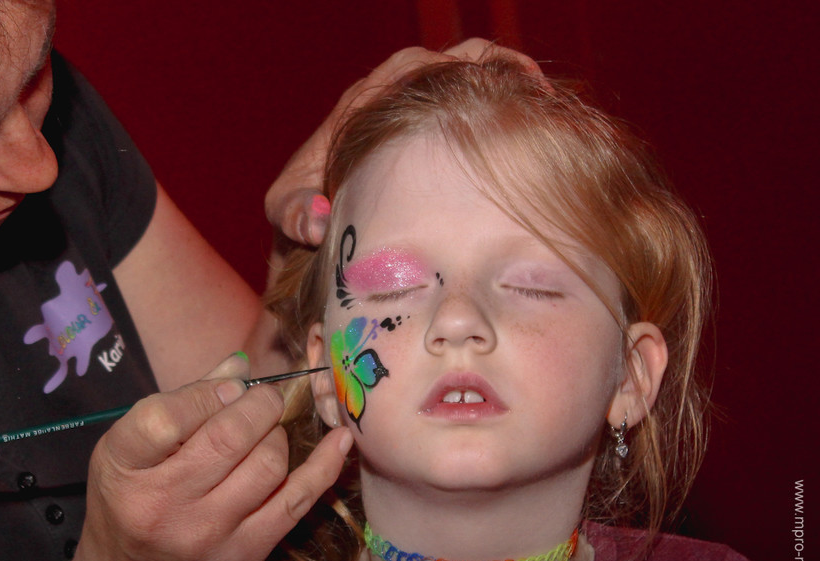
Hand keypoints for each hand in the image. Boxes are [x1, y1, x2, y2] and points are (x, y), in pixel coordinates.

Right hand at [11, 353, 351, 560]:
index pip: (165, 417)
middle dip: (259, 404)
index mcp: (124, 469)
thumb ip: (181, 403)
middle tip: (264, 398)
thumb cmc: (130, 504)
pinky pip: (298, 501)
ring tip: (265, 432)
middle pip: (228, 436)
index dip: (208, 393)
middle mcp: (162, 505)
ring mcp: (207, 534)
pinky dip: (324, 466)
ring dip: (276, 435)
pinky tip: (339, 441)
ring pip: (268, 463)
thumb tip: (241, 365)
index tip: (228, 388)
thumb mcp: (129, 450)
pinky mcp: (245, 554)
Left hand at [265, 38, 541, 245]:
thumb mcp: (288, 214)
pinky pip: (475, 104)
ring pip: (474, 76)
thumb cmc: (298, 212)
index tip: (506, 88)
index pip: (420, 66)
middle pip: (460, 60)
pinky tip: (533, 139)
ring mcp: (415, 109)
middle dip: (503, 70)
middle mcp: (394, 93)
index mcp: (366, 100)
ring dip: (511, 87)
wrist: (306, 219)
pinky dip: (505, 110)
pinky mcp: (430, 131)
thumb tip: (317, 223)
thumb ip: (296, 215)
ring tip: (549, 115)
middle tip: (541, 99)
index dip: (465, 70)